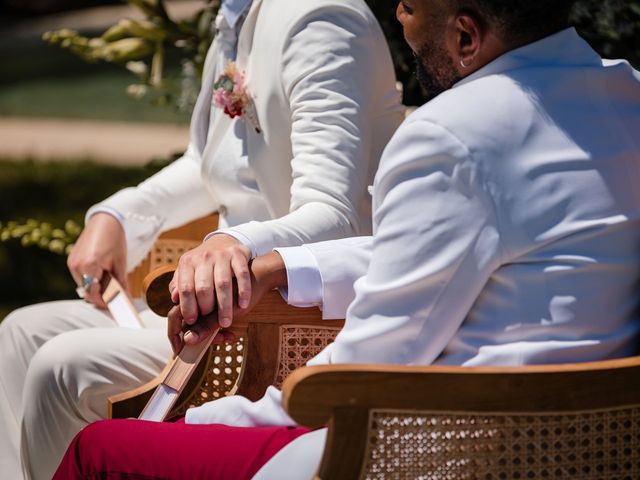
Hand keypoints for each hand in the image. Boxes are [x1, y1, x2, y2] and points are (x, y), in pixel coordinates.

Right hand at [67, 213, 126, 307]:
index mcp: (89, 265)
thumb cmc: (114, 240)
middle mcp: (76, 265)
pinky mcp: (71, 260)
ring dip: (95, 287)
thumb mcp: (120, 263)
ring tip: (109, 281)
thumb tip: (125, 300)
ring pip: (83, 284)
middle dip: (100, 296)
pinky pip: (80, 276)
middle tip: (114, 297)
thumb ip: (121, 284)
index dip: (103, 302)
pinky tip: (101, 273)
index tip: (113, 306)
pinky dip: (90, 279)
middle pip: (86, 291)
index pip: (93, 293)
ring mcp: (72, 262)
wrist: (105, 221)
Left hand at [167, 251, 287, 353]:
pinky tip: (243, 305)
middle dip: (206, 308)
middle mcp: (204, 257)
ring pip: (223, 284)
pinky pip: (241, 275)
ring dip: (224, 306)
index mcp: (188, 262)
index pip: (185, 288)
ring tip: (225, 322)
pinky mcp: (238, 254)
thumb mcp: (188, 270)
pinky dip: (243, 291)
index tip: (192, 321)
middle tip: (210, 322)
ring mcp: (222, 255)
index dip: (188, 307)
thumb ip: (180, 285)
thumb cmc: (204, 264)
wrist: (224, 241)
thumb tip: (175, 299)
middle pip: (203, 288)